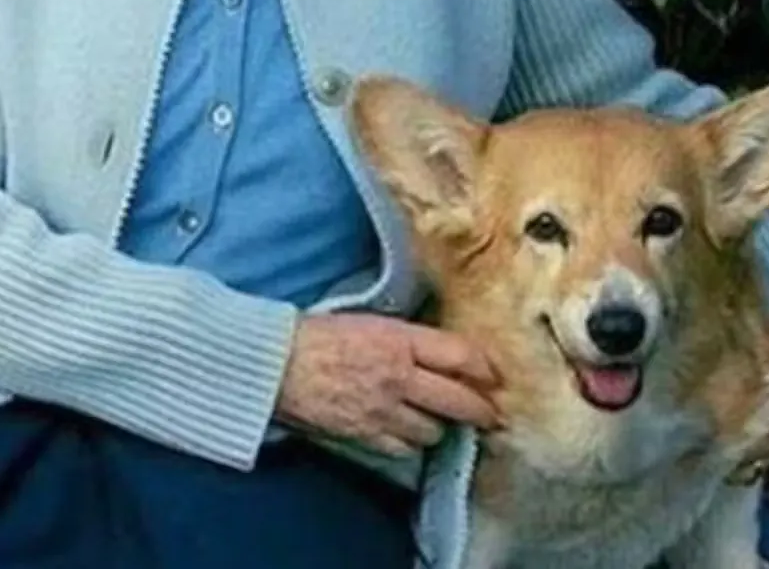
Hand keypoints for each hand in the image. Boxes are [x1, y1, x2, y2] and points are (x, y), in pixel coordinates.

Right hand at [274, 312, 504, 457]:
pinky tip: (407, 435)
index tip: (495, 377)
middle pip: (458, 400)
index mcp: (399, 339)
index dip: (485, 368)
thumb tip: (433, 352)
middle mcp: (399, 376)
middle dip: (482, 411)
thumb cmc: (313, 335)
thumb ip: (404, 339)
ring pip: (434, 430)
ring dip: (440, 427)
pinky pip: (404, 448)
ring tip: (439, 422)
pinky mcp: (365, 435)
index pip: (460, 355)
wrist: (273, 365)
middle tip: (493, 416)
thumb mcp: (366, 321)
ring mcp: (383, 410)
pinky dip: (409, 444)